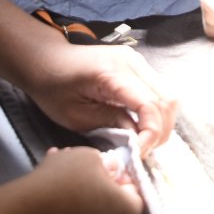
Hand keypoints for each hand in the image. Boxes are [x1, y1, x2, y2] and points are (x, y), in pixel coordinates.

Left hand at [18, 40, 175, 156]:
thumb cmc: (52, 87)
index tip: (138, 154)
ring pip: (167, 96)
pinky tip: (142, 126)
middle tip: (142, 151)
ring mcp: (136, 61)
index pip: (149, 105)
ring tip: (144, 141)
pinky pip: (158, 91)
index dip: (151, 134)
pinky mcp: (137, 65)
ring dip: (162, 122)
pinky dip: (157, 112)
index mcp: (112, 73)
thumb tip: (138, 139)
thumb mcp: (75, 116)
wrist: (45, 60)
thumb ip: (110, 125)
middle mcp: (131, 62)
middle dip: (160, 131)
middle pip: (166, 100)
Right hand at [19, 146, 143, 213]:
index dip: (121, 172)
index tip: (107, 164)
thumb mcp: (91, 156)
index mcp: (131, 212)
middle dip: (101, 183)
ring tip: (64, 173)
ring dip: (84, 193)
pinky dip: (72, 207)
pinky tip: (55, 189)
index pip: (135, 188)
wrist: (28, 210)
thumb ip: (107, 162)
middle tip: (85, 168)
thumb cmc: (67, 180)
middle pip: (115, 203)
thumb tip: (111, 168)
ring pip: (95, 212)